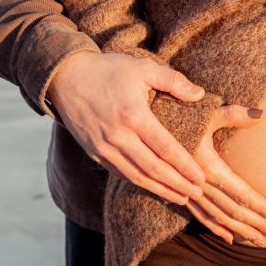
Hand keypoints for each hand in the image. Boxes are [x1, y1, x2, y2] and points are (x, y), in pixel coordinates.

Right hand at [46, 50, 210, 203]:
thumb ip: (173, 80)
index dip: (185, 165)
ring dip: (160, 189)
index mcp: (133, 115)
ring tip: (181, 197)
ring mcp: (103, 147)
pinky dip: (140, 183)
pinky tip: (155, 187)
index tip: (201, 177)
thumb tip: (200, 94)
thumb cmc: (108, 70)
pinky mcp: (94, 152)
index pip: (165, 148)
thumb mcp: (142, 67)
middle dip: (177, 184)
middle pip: (153, 168)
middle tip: (197, 193)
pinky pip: (120, 173)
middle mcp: (117, 136)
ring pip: (136, 176)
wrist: (65, 77)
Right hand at [184, 105, 265, 245]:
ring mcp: (190, 191)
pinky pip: (200, 217)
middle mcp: (200, 184)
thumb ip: (233, 114)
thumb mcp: (206, 113)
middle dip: (256, 224)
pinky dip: (216, 229)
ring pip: (219, 218)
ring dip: (241, 230)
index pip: (241, 193)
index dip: (260, 206)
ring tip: (260, 240)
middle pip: (233, 211)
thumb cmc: (179, 116)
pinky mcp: (182, 193)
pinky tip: (230, 239)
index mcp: (209, 166)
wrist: (145, 128)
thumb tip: (260, 114)